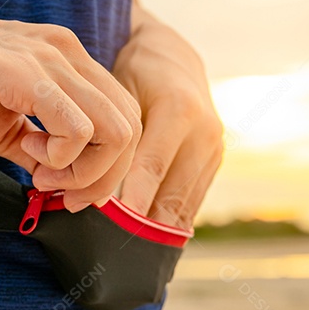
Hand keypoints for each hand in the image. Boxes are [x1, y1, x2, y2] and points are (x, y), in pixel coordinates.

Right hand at [0, 0, 141, 210]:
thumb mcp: (4, 125)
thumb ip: (38, 150)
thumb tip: (60, 182)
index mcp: (68, 61)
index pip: (123, 116)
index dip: (108, 164)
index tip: (71, 190)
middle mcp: (70, 54)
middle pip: (130, 125)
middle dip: (105, 175)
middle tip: (63, 193)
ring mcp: (54, 60)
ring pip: (116, 130)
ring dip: (85, 169)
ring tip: (43, 173)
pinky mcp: (32, 74)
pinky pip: (80, 129)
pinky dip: (63, 157)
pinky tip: (29, 154)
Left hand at [112, 6, 222, 228]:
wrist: (173, 57)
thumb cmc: (135, 73)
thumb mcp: (119, 91)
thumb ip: (111, 132)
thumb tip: (92, 184)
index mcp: (179, 109)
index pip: (153, 164)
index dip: (135, 198)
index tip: (118, 225)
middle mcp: (205, 131)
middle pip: (173, 191)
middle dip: (145, 223)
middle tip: (118, 249)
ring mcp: (215, 149)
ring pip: (185, 203)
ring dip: (158, 230)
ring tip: (131, 253)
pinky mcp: (216, 162)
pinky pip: (193, 201)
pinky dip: (172, 222)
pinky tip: (152, 241)